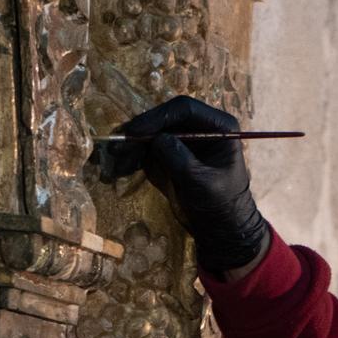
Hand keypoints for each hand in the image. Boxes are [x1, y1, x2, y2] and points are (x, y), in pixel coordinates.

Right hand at [100, 96, 268, 274]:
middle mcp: (201, 127)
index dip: (158, 117)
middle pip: (165, 118)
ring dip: (133, 144)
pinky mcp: (172, 154)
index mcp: (219, 127)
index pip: (184, 109)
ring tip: (115, 159)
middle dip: (140, 131)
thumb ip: (179, 157)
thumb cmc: (220, 204)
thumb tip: (157, 138)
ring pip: (154, 132)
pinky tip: (122, 167)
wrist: (222, 228)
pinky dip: (135, 155)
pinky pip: (150, 148)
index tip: (136, 132)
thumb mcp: (200, 181)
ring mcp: (185, 140)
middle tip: (117, 146)